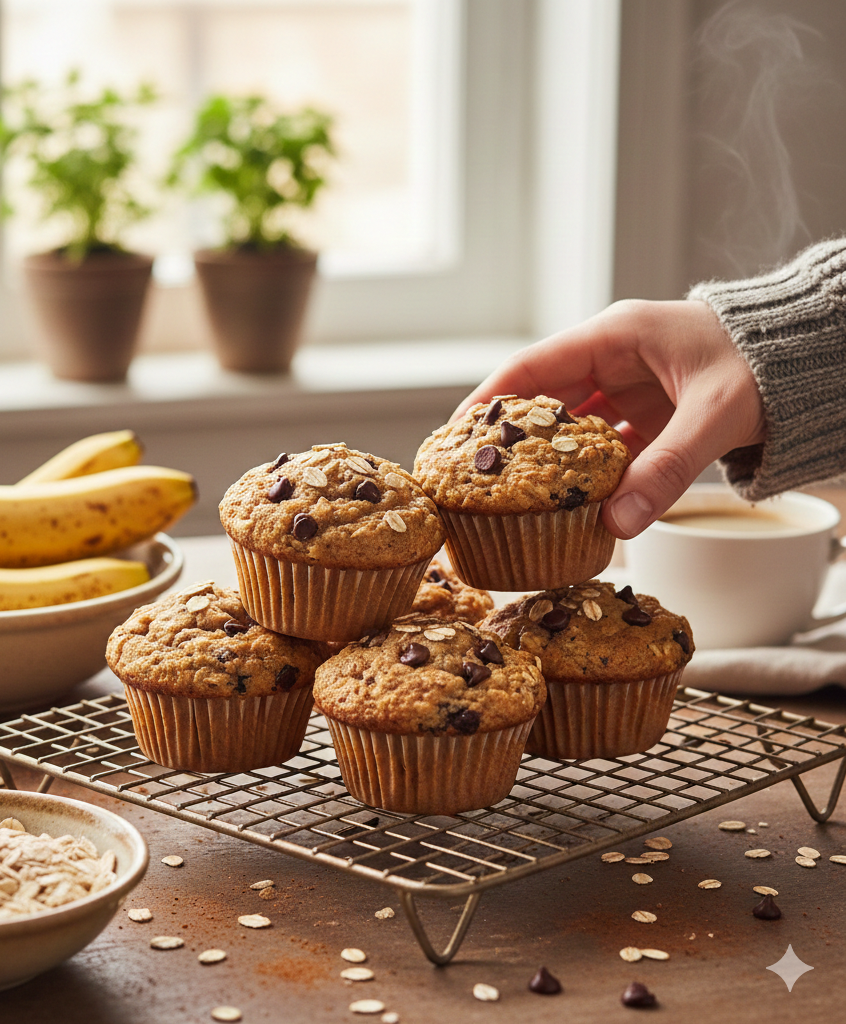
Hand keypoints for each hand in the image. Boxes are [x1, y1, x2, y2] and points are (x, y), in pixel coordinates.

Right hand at [453, 299, 765, 537]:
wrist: (813, 361)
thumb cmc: (767, 365)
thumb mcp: (715, 413)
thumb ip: (667, 468)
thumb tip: (617, 526)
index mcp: (615, 336)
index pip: (532, 367)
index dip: (488, 401)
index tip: (455, 436)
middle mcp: (612, 359)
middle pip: (541, 401)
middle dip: (509, 439)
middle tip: (473, 478)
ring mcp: (627, 388)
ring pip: (569, 428)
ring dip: (547, 462)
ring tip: (512, 498)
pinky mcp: (645, 415)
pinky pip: (602, 447)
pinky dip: (587, 475)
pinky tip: (570, 503)